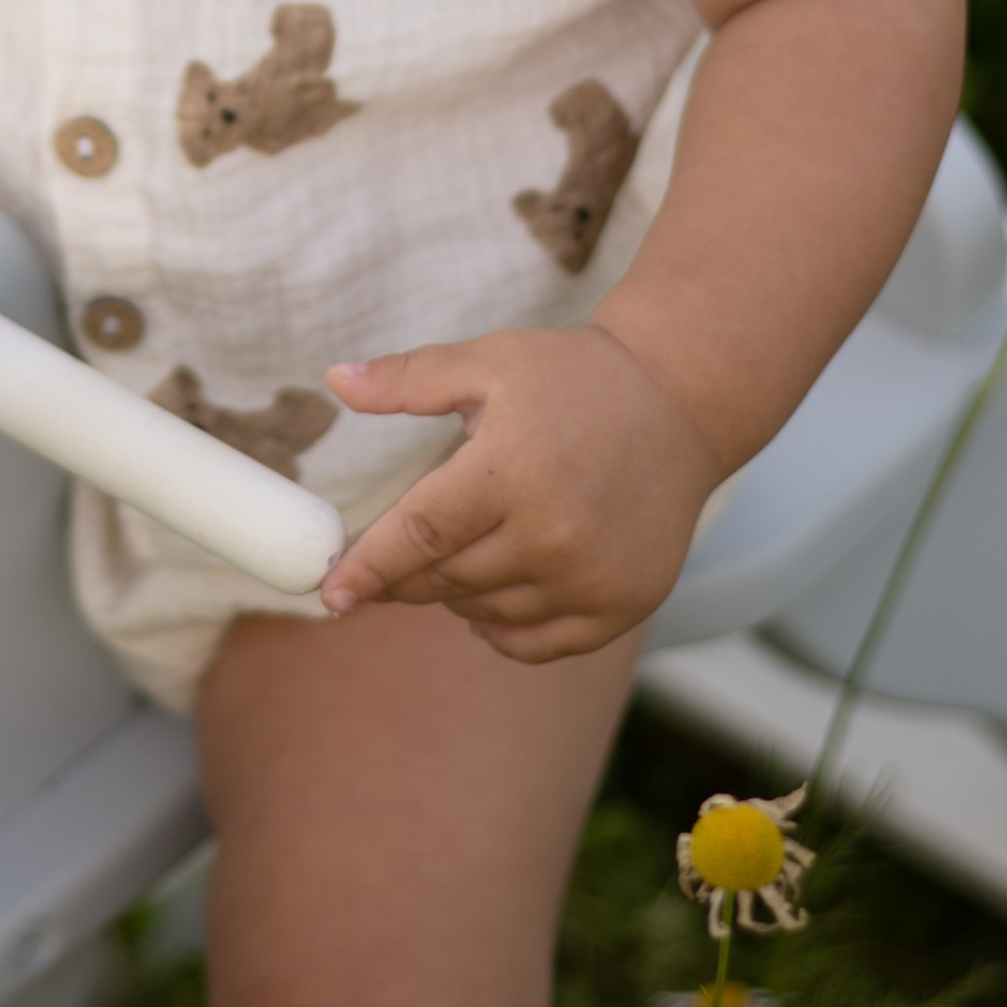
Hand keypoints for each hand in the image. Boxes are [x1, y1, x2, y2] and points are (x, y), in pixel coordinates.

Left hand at [317, 324, 722, 661]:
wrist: (678, 403)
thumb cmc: (571, 377)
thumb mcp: (488, 362)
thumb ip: (409, 378)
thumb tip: (334, 379)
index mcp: (510, 471)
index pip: (418, 535)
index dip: (368, 568)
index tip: (328, 594)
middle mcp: (552, 533)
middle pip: (445, 579)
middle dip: (406, 574)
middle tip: (395, 554)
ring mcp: (589, 577)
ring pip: (484, 612)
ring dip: (456, 592)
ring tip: (469, 544)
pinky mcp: (620, 605)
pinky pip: (535, 644)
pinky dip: (501, 629)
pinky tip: (493, 597)